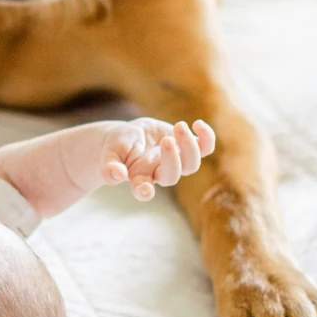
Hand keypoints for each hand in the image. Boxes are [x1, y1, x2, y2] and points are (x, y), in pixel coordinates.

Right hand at [98, 119, 213, 200]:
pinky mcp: (186, 147)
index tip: (144, 189)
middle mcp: (160, 172)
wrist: (131, 136)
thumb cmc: (118, 147)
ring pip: (191, 164)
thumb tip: (116, 175)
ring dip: (189, 146)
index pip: (143, 189)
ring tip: (179, 126)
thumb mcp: (109, 153)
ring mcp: (176, 161)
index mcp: (139, 177)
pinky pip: (205, 148)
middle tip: (167, 140)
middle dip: (173, 159)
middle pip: (172, 176)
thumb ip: (109, 166)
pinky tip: (198, 124)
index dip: (145, 191)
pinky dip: (207, 137)